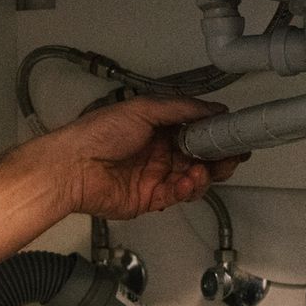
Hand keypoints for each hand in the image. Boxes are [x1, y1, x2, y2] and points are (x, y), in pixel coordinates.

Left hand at [23, 96, 246, 220]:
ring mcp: (155, 176)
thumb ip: (181, 109)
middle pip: (200, 158)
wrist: (72, 167)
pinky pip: (177, 195)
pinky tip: (187, 182)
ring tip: (202, 171)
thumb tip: (213, 108)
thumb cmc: (97, 134)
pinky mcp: (149, 198)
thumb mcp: (143, 109)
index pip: (196, 132)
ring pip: (193, 179)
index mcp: (158, 128)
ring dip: (204, 175)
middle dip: (218, 159)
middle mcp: (159, 152)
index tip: (233, 136)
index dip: (215, 135)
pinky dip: (186, 189)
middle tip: (230, 158)